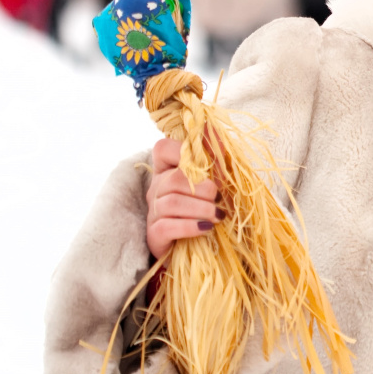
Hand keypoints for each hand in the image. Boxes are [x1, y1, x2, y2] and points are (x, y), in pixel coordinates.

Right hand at [145, 137, 219, 259]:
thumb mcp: (216, 182)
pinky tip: (205, 228)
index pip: (163, 148)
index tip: (205, 164)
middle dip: (205, 189)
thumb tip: (212, 126)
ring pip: (172, 202)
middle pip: (175, 179)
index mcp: (168, 170)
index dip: (182, 150)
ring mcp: (153, 212)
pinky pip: (166, 226)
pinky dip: (190, 226)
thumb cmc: (208, 209)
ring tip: (218, 216)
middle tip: (220, 199)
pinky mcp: (154, 234)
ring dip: (202, 209)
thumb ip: (215, 158)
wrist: (200, 247)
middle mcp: (156, 188)